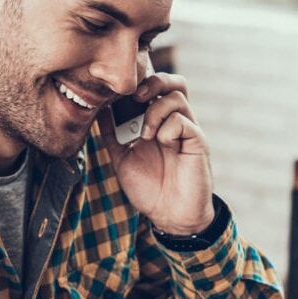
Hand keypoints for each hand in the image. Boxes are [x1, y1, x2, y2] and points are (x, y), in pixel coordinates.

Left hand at [103, 70, 214, 233]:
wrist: (170, 215)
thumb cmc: (149, 188)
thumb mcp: (122, 158)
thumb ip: (112, 135)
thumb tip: (99, 110)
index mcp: (159, 123)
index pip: (156, 88)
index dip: (139, 84)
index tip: (119, 95)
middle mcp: (175, 122)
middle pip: (174, 83)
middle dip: (153, 82)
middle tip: (136, 97)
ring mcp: (187, 131)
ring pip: (178, 96)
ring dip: (155, 110)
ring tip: (144, 134)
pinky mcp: (197, 142)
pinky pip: (183, 121)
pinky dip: (167, 128)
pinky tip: (161, 143)